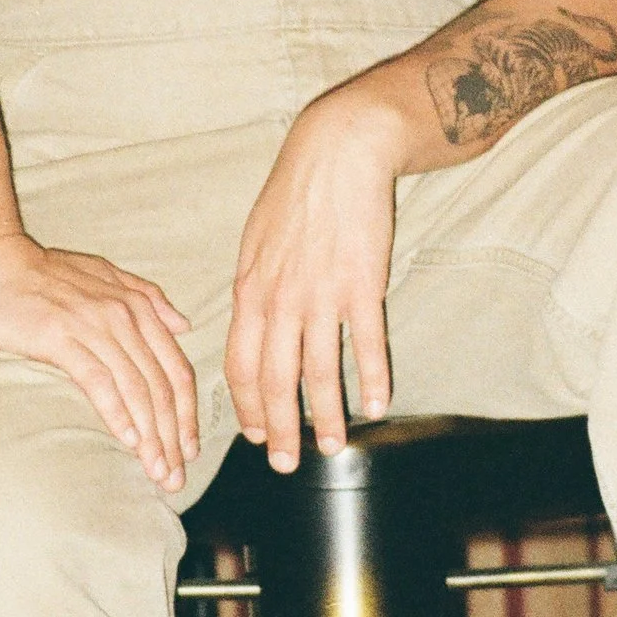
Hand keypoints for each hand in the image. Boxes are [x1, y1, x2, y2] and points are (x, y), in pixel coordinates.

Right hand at [0, 231, 199, 493]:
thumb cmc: (38, 274)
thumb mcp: (102, 275)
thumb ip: (146, 298)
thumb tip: (183, 324)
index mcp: (136, 306)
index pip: (175, 369)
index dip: (187, 414)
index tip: (189, 450)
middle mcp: (123, 317)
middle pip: (161, 386)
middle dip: (172, 436)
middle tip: (175, 478)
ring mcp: (93, 326)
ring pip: (136, 389)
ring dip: (150, 436)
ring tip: (156, 472)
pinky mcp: (61, 337)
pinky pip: (98, 380)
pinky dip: (117, 413)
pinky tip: (126, 441)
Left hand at [227, 87, 406, 471]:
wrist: (338, 152)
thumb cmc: (296, 193)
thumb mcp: (256, 240)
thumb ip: (253, 287)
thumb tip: (248, 321)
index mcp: (249, 291)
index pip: (238, 365)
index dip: (246, 407)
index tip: (255, 435)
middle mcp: (279, 300)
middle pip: (273, 380)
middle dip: (279, 430)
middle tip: (286, 464)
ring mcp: (321, 295)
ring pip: (319, 372)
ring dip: (325, 417)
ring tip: (333, 447)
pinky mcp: (362, 285)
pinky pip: (366, 343)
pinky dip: (372, 378)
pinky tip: (377, 404)